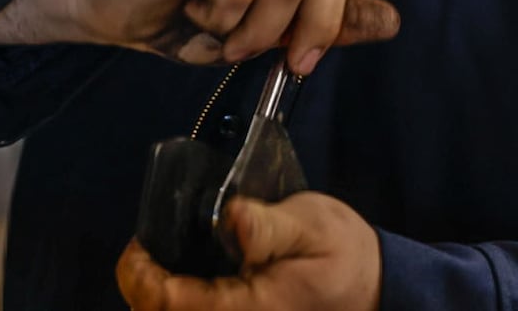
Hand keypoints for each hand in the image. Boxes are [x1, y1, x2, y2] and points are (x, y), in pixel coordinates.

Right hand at [74, 0, 395, 73]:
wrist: (112, 3)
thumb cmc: (190, 9)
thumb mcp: (271, 21)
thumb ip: (329, 18)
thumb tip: (392, 20)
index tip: (320, 23)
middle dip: (317, 27)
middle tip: (291, 63)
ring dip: (263, 31)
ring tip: (232, 39)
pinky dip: (223, 24)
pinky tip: (199, 18)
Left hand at [117, 193, 381, 310]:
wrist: (378, 291)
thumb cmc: (345, 257)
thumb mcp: (312, 227)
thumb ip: (268, 226)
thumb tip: (232, 216)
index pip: (165, 303)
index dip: (139, 274)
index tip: (140, 243)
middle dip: (143, 288)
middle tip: (148, 250)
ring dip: (159, 299)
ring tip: (163, 263)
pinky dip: (181, 303)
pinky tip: (185, 280)